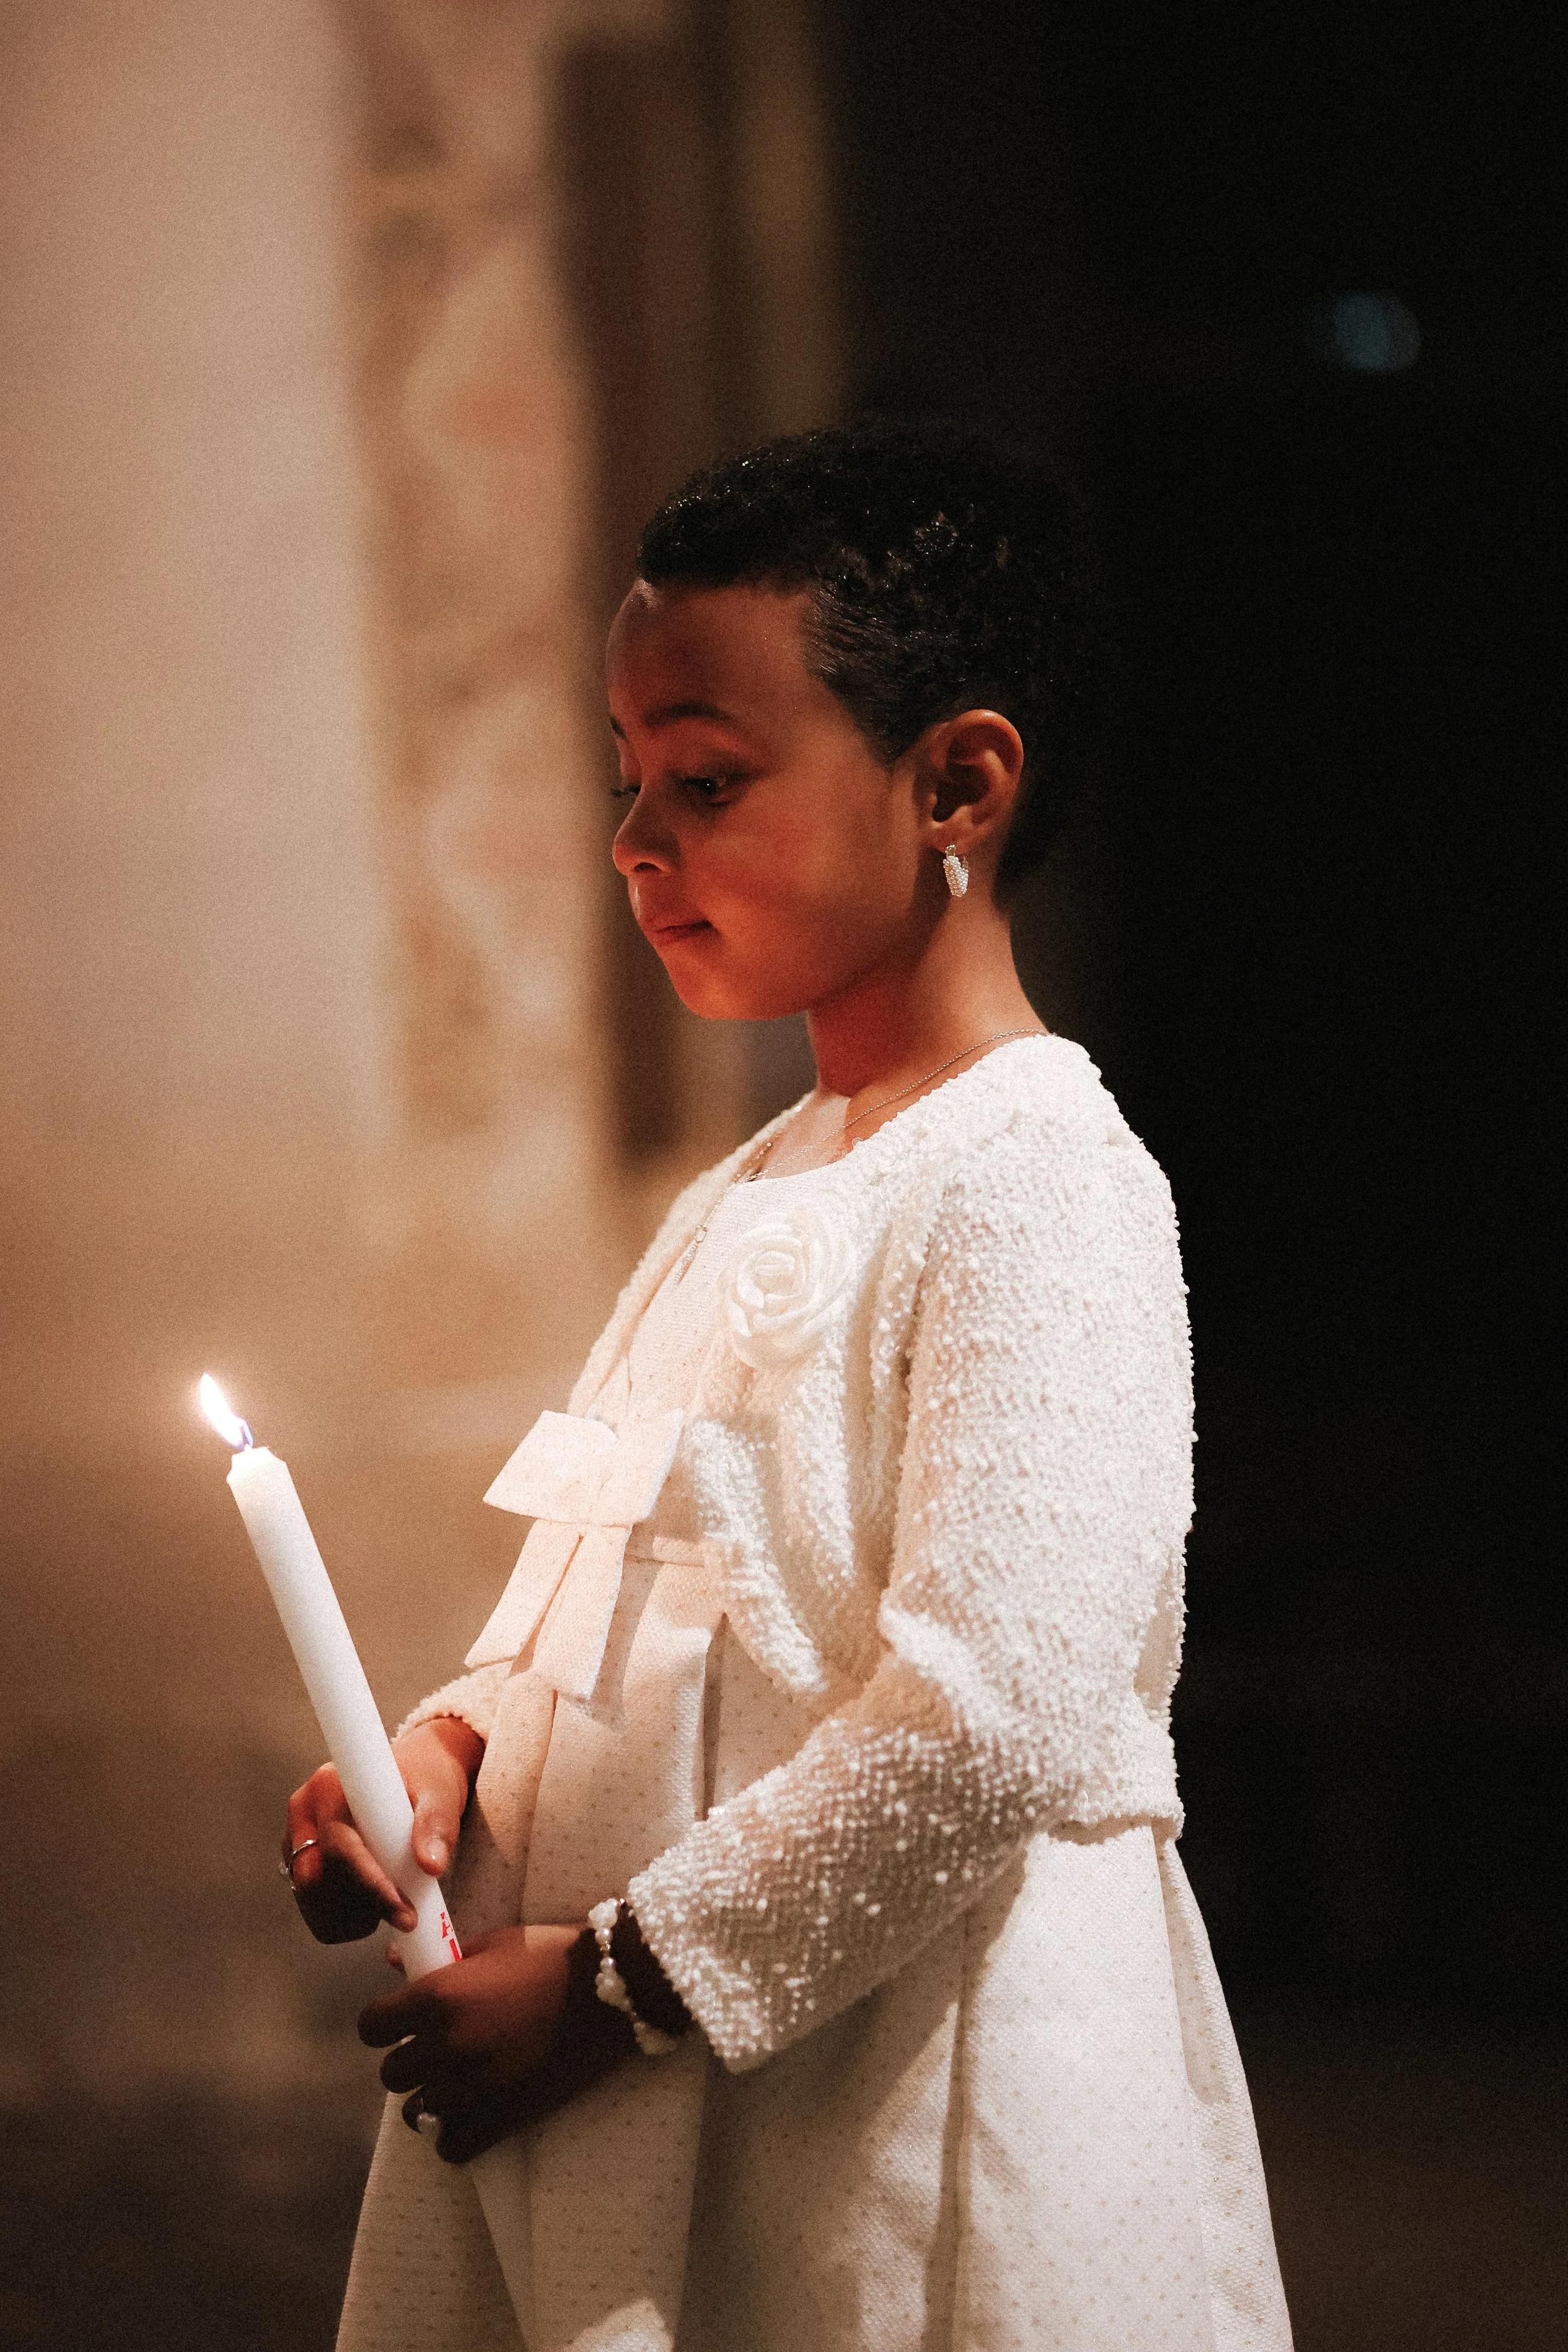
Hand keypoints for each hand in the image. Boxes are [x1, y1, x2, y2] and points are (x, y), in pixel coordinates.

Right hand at [281, 1718, 484, 1943]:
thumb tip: (431, 1865)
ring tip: (393, 1907)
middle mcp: (305, 1811)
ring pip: (308, 1896)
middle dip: (358, 1906)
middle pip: (314, 1878)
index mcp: (330, 1786)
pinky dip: (339, 1920)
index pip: (339, 1847)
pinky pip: (310, 1904)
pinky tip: (371, 1912)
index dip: (370, 1884)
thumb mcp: (439, 1794)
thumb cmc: (425, 1778)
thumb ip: (435, 1825)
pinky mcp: (301, 1859)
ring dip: (349, 1917)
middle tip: (406, 1917)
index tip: (404, 1911)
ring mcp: (297, 1837)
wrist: (416, 1772)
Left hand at [358, 1923, 636, 2161]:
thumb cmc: (552, 1956)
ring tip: (457, 2083)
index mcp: (439, 1996)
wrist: (613, 1991)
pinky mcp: (502, 2118)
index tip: (399, 2022)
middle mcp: (447, 2045)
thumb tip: (395, 1962)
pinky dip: (455, 2136)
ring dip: (430, 2098)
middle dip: (409, 2060)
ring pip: (417, 2112)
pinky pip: (451, 2147)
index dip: (382, 2024)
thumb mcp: (495, 1943)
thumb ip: (444, 1958)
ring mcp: (474, 2087)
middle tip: (436, 2049)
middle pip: (392, 2073)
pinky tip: (472, 2114)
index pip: (371, 2027)